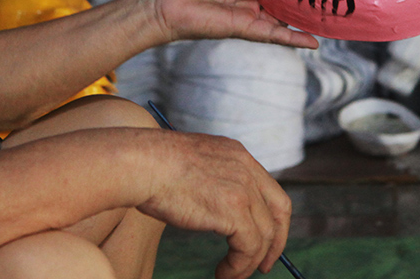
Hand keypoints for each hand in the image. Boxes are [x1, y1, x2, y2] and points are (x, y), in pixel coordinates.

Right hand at [136, 130, 292, 278]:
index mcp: (237, 154)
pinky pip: (249, 248)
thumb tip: (215, 210)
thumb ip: (211, 180)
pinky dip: (239, 267)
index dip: (272, 218)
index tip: (263, 240)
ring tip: (230, 276)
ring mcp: (242, 188)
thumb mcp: (192, 165)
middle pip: (280, 209)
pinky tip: (223, 274)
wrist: (139, 163)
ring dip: (249, 262)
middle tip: (263, 265)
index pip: (270, 189)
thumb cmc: (150, 167)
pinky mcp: (234, 209)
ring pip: (264, 235)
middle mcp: (245, 167)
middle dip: (275, 242)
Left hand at [142, 0, 317, 49]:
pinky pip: (271, 34)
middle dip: (301, 2)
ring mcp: (247, 17)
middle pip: (280, 3)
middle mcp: (248, 3)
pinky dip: (292, 39)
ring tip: (330, 21)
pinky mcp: (242, 28)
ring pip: (282, 21)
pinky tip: (312, 43)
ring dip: (303, 21)